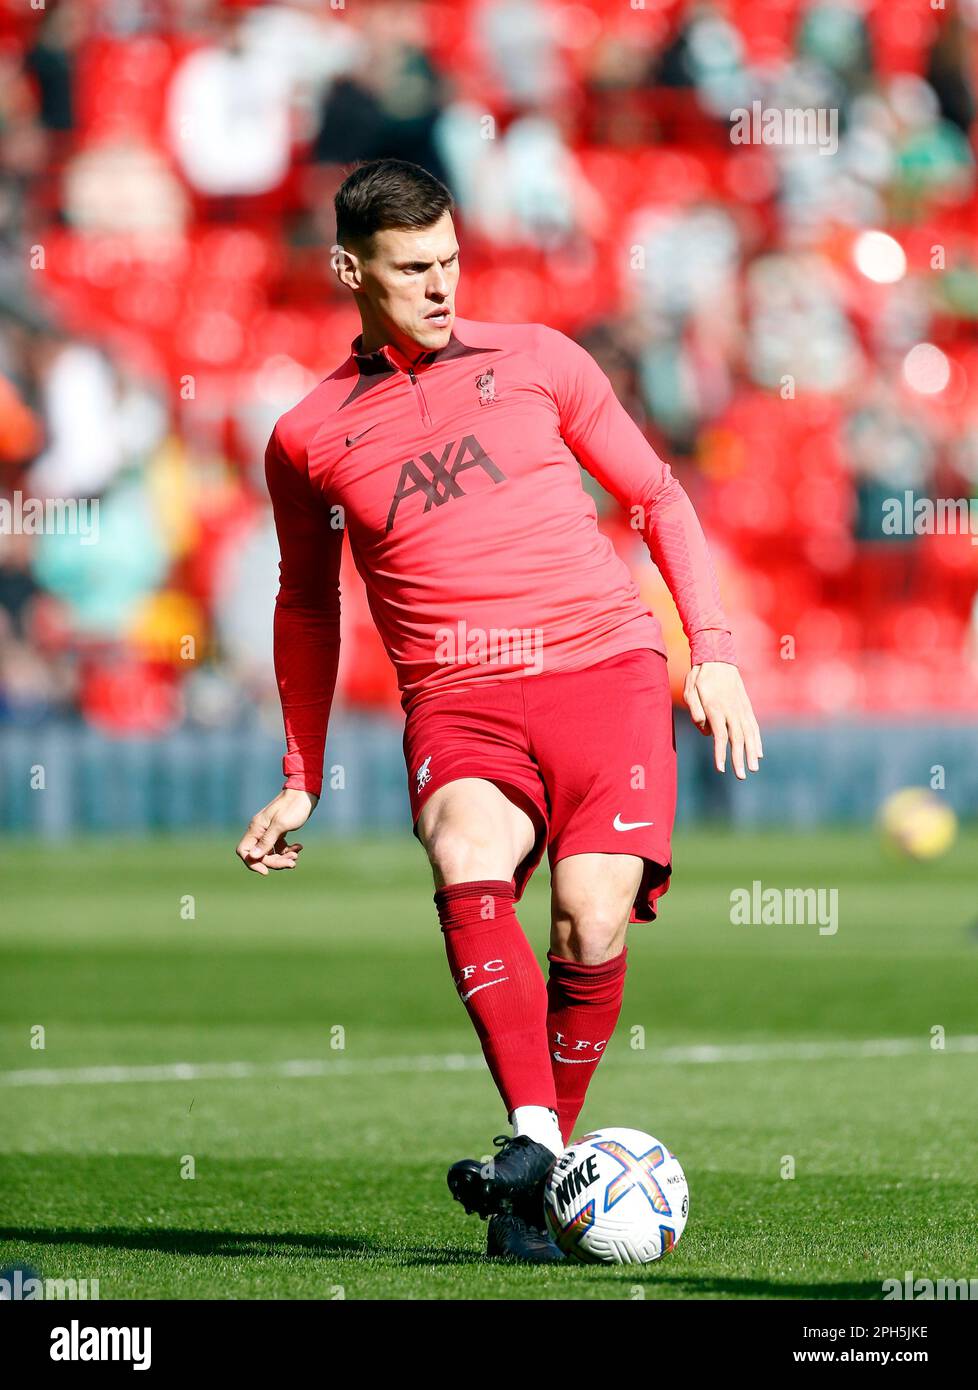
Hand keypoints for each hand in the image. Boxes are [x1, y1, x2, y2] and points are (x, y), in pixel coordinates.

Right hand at [236, 788, 317, 874]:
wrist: (305, 793)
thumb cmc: (293, 807)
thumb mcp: (281, 825)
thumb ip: (266, 841)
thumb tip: (252, 857)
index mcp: (256, 828)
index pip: (244, 851)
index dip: (253, 863)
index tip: (266, 871)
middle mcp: (260, 831)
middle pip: (260, 855)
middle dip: (275, 862)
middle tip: (292, 863)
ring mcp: (269, 832)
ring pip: (271, 853)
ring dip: (283, 857)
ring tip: (296, 855)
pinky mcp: (279, 832)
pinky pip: (280, 847)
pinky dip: (288, 850)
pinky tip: (299, 847)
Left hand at [683, 662, 762, 778]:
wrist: (717, 657)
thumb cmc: (700, 676)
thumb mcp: (690, 690)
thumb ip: (695, 710)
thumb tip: (706, 730)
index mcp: (715, 707)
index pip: (720, 735)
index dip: (720, 753)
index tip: (721, 768)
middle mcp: (731, 709)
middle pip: (737, 738)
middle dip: (739, 758)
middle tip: (741, 775)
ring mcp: (741, 707)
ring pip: (749, 733)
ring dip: (752, 752)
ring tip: (753, 767)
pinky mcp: (746, 706)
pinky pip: (753, 725)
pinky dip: (757, 739)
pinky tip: (759, 752)